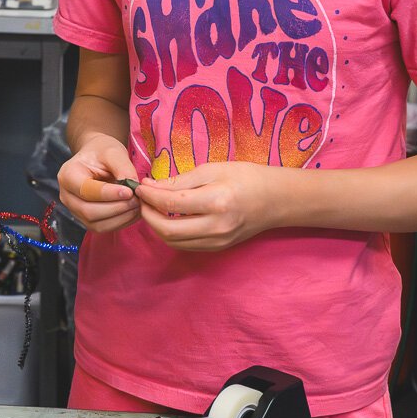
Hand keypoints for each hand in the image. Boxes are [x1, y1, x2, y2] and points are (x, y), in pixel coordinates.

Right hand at [57, 134, 138, 232]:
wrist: (97, 158)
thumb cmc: (102, 152)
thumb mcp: (113, 152)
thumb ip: (123, 167)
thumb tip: (134, 187)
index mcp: (68, 175)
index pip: (86, 190)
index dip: (108, 194)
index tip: (129, 191)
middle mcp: (66, 196)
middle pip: (89, 211)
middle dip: (116, 208)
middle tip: (137, 199)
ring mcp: (75, 210)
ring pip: (96, 224)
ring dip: (120, 218)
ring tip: (137, 205)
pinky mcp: (86, 220)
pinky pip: (102, 228)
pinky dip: (120, 223)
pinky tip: (133, 212)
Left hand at [133, 162, 275, 251]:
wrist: (275, 200)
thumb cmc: (246, 177)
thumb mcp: (213, 169)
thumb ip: (180, 180)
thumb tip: (150, 186)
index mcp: (216, 201)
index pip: (170, 204)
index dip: (149, 195)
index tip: (140, 186)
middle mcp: (216, 226)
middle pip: (167, 230)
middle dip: (147, 215)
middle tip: (142, 200)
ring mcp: (217, 241)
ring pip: (173, 242)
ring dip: (156, 227)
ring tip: (152, 208)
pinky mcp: (218, 248)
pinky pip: (185, 245)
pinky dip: (171, 234)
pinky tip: (169, 219)